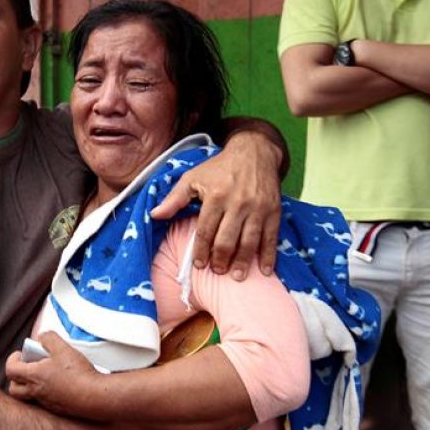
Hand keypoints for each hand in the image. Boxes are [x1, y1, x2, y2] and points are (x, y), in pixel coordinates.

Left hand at [6, 332, 100, 416]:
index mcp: (34, 376)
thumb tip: (41, 336)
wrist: (95, 397)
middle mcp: (37, 392)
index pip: (10, 370)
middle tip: (28, 367)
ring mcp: (47, 403)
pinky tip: (60, 384)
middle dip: (16, 377)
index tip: (21, 354)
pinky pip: (45, 402)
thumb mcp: (63, 348)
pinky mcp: (58, 409)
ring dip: (30, 386)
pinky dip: (46, 393)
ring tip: (44, 375)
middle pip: (14, 389)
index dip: (12, 359)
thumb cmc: (78, 373)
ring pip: (29, 397)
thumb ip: (49, 338)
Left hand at [150, 131, 281, 277]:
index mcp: (216, 196)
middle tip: (216, 271)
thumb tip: (155, 216)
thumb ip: (174, 199)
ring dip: (242, 263)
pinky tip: (265, 271)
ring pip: (249, 242)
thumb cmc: (219, 168)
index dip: (201, 251)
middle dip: (220, 260)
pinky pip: (271, 237)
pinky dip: (268, 256)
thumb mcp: (192, 178)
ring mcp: (258, 208)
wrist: (254, 152)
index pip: (206, 230)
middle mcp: (238, 204)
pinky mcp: (273, 211)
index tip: (199, 265)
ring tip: (236, 277)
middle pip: (227, 240)